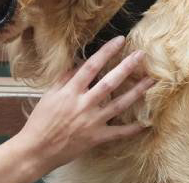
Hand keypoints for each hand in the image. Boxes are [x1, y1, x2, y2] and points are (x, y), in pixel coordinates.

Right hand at [11, 36, 154, 175]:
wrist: (37, 149)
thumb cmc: (41, 121)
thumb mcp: (49, 95)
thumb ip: (65, 78)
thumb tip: (79, 63)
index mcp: (70, 92)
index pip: (91, 66)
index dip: (106, 52)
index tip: (119, 41)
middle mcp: (83, 104)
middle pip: (109, 82)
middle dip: (126, 67)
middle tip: (141, 55)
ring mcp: (92, 121)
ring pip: (119, 104)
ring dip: (137, 92)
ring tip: (151, 81)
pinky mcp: (97, 138)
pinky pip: (119, 133)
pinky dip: (134, 128)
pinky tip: (147, 122)